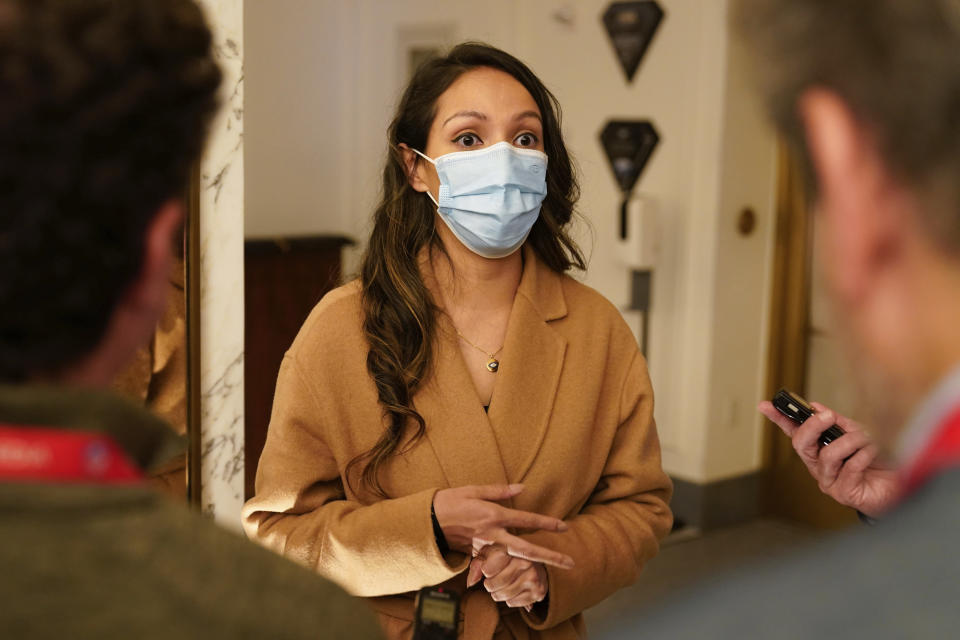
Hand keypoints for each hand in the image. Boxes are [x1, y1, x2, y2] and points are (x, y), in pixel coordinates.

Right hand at [432, 484, 574, 568]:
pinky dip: (511, 569)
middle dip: (550, 556)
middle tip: (570, 563)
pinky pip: (498, 564)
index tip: (564, 527)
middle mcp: (493, 535)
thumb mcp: (473, 490)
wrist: (425, 523)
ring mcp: (485, 548)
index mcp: (494, 515)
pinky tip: (522, 574)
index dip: (547, 524)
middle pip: (527, 549)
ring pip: (515, 561)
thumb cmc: (448, 501)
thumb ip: (499, 490)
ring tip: (553, 569)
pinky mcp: (477, 556)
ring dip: (535, 566)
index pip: (527, 520)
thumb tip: (522, 487)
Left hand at [467, 544, 547, 610]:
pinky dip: (509, 599)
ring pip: (502, 595)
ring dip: (498, 593)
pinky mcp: (538, 591)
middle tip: (494, 579)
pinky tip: (515, 589)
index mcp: (512, 548)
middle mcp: (525, 562)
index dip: (486, 570)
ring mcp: (533, 577)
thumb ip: (477, 564)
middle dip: (490, 584)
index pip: (487, 569)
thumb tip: (470, 583)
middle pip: (492, 585)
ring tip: (504, 584)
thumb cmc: (506, 555)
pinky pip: (512, 603)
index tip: (490, 567)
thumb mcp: (490, 552)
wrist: (536, 559)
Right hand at [759, 400, 900, 516]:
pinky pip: (849, 467)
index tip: (766, 405)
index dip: (778, 419)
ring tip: (867, 439)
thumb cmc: (881, 461)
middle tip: (827, 415)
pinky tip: (874, 453)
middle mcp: (819, 465)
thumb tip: (817, 408)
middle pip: (800, 444)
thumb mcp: (859, 434)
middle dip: (812, 426)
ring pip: (827, 454)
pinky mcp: (843, 493)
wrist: (904, 483)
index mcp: (820, 449)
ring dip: (851, 441)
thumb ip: (839, 423)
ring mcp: (829, 480)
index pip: (794, 432)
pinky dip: (865, 455)